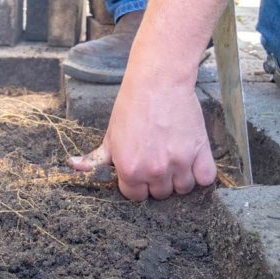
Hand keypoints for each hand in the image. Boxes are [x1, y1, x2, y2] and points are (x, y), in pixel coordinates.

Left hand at [68, 69, 216, 200]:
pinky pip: (205, 179)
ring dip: (179, 179)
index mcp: (130, 170)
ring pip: (183, 189)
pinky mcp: (199, 152)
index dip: (137, 184)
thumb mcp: (109, 134)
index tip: (141, 171)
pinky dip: (201, 174)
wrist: (158, 82)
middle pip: (160, 194)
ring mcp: (179, 163)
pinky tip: (193, 162)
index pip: (135, 196)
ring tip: (175, 160)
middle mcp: (154, 171)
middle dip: (158, 182)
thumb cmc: (131, 106)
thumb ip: (96, 158)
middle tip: (158, 161)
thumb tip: (74, 166)